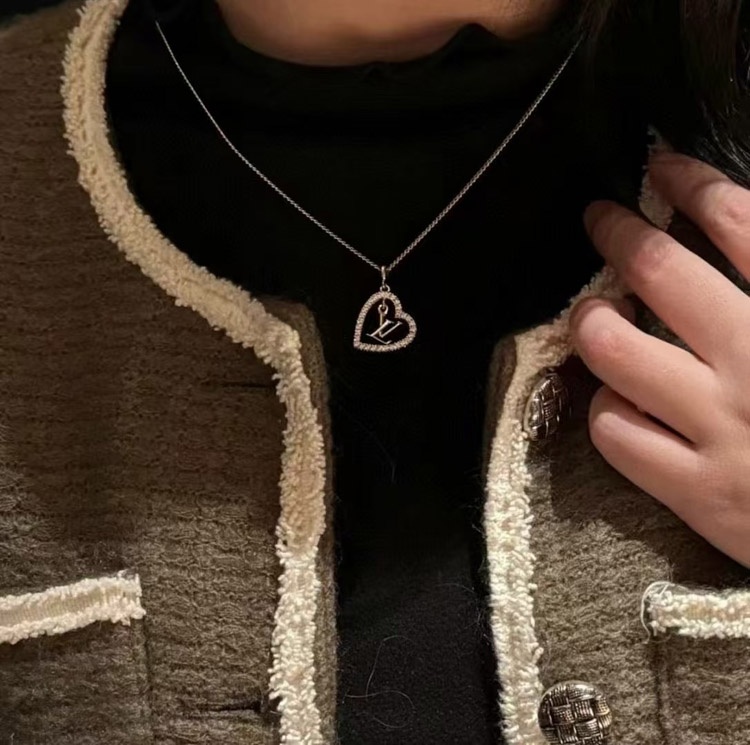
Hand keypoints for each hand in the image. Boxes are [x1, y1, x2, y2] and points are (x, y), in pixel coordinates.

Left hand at [569, 152, 749, 567]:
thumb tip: (737, 226)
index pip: (741, 223)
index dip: (691, 184)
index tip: (662, 169)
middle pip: (659, 272)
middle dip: (618, 233)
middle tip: (601, 218)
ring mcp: (721, 429)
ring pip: (612, 348)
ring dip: (592, 320)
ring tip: (595, 314)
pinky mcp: (695, 491)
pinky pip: (613, 430)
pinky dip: (606, 406)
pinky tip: (621, 399)